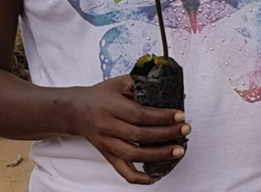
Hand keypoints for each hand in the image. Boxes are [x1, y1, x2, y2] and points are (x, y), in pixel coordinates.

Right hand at [67, 75, 189, 184]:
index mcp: (110, 106)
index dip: (162, 117)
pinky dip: (139, 177)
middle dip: (166, 134)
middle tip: (184, 130)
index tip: (179, 116)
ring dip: (159, 155)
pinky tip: (155, 175)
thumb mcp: (117, 83)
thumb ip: (139, 83)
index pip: (139, 114)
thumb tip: (164, 85)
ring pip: (134, 154)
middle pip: (140, 135)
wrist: (76, 111)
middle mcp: (107, 126)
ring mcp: (107, 143)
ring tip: (178, 150)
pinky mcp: (107, 155)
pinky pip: (123, 171)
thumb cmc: (99, 96)